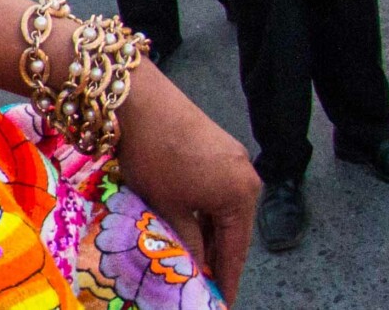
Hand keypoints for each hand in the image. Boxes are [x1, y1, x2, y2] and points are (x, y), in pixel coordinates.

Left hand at [109, 60, 261, 300]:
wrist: (140, 100)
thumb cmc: (154, 156)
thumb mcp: (169, 207)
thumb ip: (189, 241)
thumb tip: (198, 268)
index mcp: (243, 196)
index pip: (236, 251)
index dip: (228, 280)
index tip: (222, 304)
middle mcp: (248, 178)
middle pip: (234, 230)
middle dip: (219, 258)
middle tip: (206, 287)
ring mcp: (235, 160)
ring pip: (223, 211)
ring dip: (210, 235)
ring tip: (195, 263)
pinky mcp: (219, 148)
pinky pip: (217, 192)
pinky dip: (205, 212)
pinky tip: (191, 227)